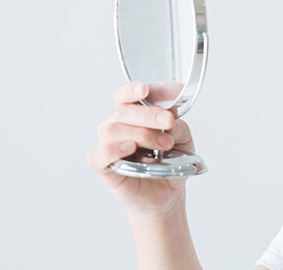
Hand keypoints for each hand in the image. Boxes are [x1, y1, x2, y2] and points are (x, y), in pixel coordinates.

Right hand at [87, 81, 196, 217]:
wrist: (167, 193)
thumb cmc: (171, 163)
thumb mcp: (183, 139)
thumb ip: (177, 125)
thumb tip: (170, 115)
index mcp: (132, 115)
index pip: (125, 94)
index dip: (135, 89)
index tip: (148, 89)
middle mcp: (116, 127)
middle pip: (123, 110)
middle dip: (148, 114)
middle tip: (168, 122)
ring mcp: (108, 146)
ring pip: (113, 130)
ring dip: (141, 134)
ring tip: (163, 145)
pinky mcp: (103, 167)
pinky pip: (99, 154)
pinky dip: (114, 149)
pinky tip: (131, 148)